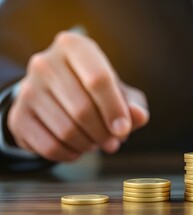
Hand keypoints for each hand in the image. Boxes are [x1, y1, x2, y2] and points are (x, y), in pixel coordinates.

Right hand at [7, 31, 148, 160]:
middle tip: (112, 142)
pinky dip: (70, 154)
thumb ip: (134, 104)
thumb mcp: (120, 93)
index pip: (98, 79)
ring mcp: (27, 89)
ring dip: (88, 145)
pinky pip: (49, 146)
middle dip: (103, 133)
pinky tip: (78, 148)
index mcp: (74, 46)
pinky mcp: (18, 116)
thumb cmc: (97, 92)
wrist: (57, 96)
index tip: (123, 130)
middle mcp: (45, 63)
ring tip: (96, 142)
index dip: (115, 110)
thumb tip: (139, 117)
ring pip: (66, 130)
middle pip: (82, 109)